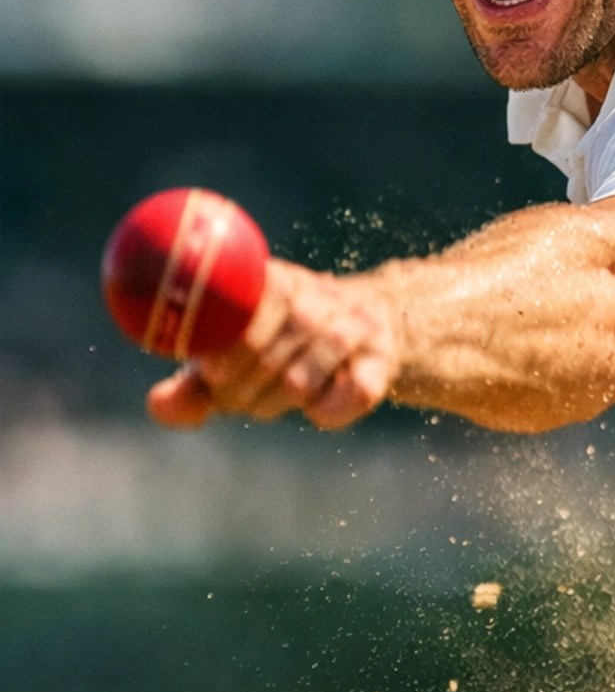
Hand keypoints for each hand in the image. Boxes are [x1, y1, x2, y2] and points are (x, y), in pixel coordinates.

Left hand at [146, 259, 399, 430]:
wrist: (355, 343)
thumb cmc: (275, 350)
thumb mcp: (232, 360)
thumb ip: (194, 384)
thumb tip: (156, 406)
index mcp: (279, 280)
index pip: (259, 300)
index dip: (231, 343)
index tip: (210, 372)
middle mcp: (323, 297)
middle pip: (281, 341)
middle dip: (246, 383)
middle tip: (230, 398)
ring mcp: (357, 329)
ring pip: (308, 375)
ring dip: (279, 399)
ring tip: (264, 404)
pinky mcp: (382, 363)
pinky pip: (354, 393)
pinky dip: (328, 411)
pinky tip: (312, 411)